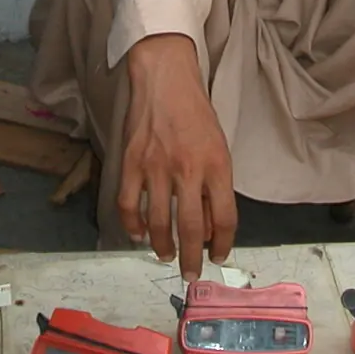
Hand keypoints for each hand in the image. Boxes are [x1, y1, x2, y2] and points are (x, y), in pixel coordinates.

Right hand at [120, 34, 236, 278]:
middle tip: (190, 273)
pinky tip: (138, 234)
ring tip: (166, 255)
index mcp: (216, 165)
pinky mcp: (131, 162)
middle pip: (191, 228)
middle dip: (192, 258)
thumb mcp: (219, 148)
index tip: (219, 256)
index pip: (224, 217)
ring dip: (162, 247)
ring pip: (158, 222)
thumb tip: (208, 227)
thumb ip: (215, 187)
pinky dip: (132, 225)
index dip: (223, 243)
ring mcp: (156, 167)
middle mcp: (188, 169)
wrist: (165, 80)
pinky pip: (129, 204)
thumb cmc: (196, 114)